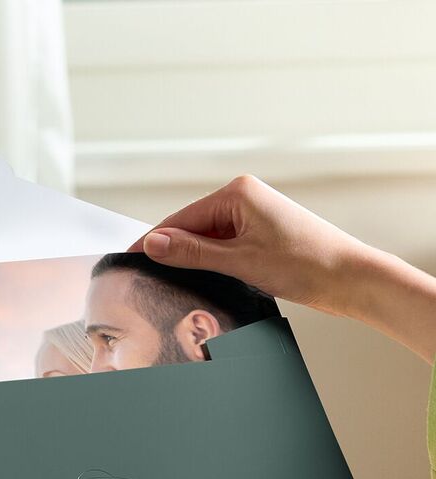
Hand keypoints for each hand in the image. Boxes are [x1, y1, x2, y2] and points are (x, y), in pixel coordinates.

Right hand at [133, 175, 435, 361]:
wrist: (351, 278)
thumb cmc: (307, 263)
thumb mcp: (238, 261)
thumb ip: (191, 252)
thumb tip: (153, 244)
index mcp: (238, 192)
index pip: (181, 219)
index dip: (154, 242)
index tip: (129, 260)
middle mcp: (245, 196)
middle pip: (192, 227)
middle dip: (175, 252)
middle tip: (150, 279)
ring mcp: (254, 214)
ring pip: (207, 238)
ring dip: (195, 260)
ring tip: (180, 283)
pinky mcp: (262, 232)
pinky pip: (223, 245)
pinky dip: (213, 262)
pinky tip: (209, 279)